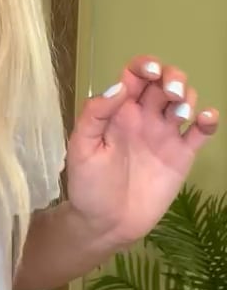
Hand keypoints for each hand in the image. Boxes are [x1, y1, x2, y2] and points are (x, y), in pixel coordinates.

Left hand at [65, 56, 219, 248]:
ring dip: (188, 96)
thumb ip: (95, 114)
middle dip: (173, 77)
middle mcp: (144, 117)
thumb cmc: (88, 185)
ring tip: (180, 113)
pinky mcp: (181, 155)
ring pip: (184, 101)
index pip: (135, 75)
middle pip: (164, 82)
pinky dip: (208, 120)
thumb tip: (120, 85)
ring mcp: (164, 135)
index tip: (151, 71)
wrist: (105, 224)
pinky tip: (205, 118)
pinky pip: (200, 132)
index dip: (145, 65)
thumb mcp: (81, 148)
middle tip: (171, 93)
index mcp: (119, 111)